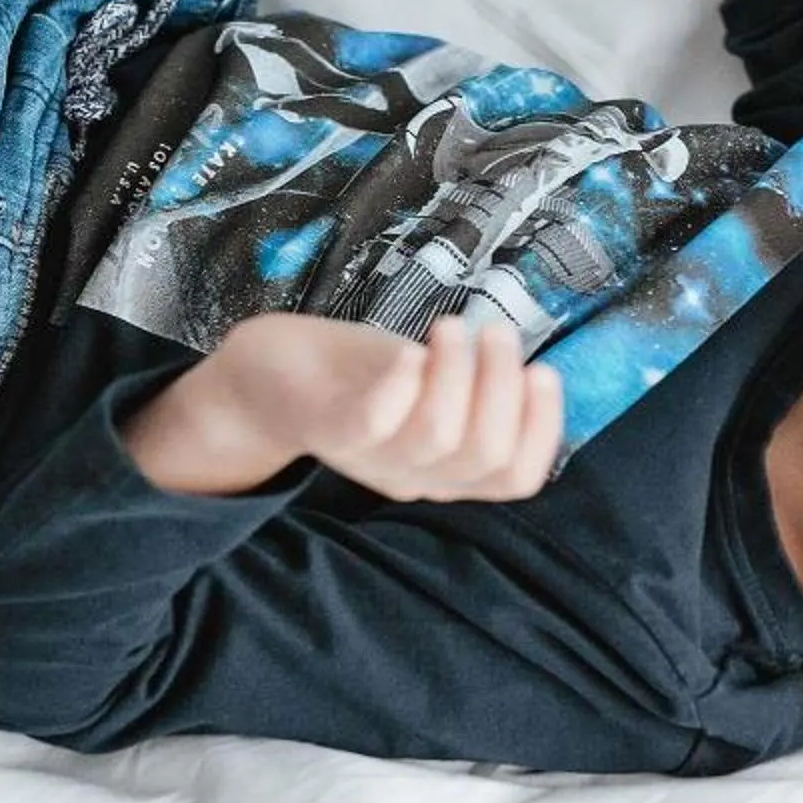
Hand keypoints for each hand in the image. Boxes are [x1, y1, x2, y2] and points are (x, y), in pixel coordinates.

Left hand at [120, 309, 565, 501]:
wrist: (260, 378)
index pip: (513, 477)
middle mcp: (410, 476)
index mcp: (443, 471)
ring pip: (438, 436)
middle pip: (482, 452)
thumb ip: (470, 392)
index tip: (542, 371)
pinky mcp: (325, 427)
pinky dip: (401, 386)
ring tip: (453, 325)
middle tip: (495, 330)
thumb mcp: (424, 387)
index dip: (542, 428)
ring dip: (459, 372)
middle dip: (503, 383)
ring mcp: (367, 456)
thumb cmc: (355, 376)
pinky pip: (373, 424)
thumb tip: (534, 373)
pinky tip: (409, 350)